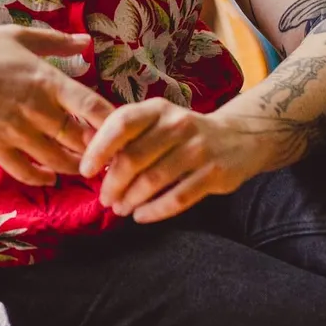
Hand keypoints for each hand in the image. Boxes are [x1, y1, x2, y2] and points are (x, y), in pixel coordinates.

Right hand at [0, 25, 113, 186]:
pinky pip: (27, 171)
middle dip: (100, 150)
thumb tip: (87, 41)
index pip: (92, 106)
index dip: (114, 122)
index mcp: (46, 80)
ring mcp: (16, 132)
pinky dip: (43, 177)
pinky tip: (51, 175)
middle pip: (80, 140)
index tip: (125, 130)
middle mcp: (36, 109)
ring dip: (76, 167)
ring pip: (58, 160)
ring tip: (87, 168)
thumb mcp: (19, 37)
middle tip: (112, 156)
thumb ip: (56, 42)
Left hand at [79, 99, 273, 222]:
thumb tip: (87, 148)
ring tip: (120, 209)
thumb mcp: (158, 121)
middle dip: (114, 183)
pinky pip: (178, 198)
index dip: (100, 147)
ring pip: (154, 180)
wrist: (239, 137)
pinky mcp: (214, 174)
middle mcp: (178, 124)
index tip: (85, 170)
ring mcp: (198, 149)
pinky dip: (155, 211)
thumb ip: (128, 132)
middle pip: (135, 157)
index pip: (122, 122)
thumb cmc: (184, 132)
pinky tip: (141, 217)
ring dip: (131, 199)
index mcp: (158, 108)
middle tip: (105, 199)